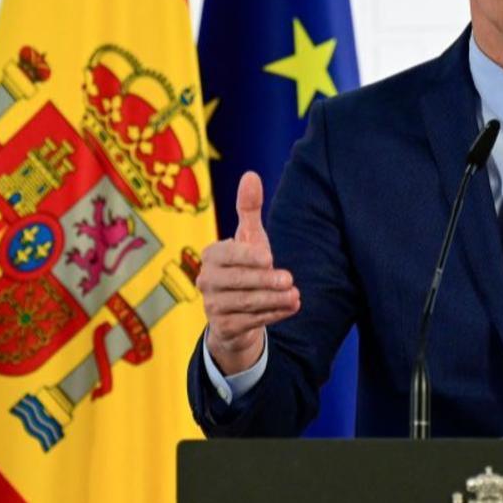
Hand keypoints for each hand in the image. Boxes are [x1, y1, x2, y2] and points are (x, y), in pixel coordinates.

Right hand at [198, 171, 300, 374]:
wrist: (236, 312)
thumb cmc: (245, 267)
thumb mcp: (249, 238)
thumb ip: (249, 209)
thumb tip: (251, 174)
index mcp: (211, 255)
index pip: (227, 254)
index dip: (247, 256)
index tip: (269, 257)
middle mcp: (206, 280)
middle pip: (237, 282)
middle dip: (265, 281)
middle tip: (290, 279)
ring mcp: (212, 306)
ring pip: (244, 304)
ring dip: (272, 301)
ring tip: (295, 296)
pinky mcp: (223, 328)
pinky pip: (248, 322)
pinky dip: (272, 316)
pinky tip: (290, 308)